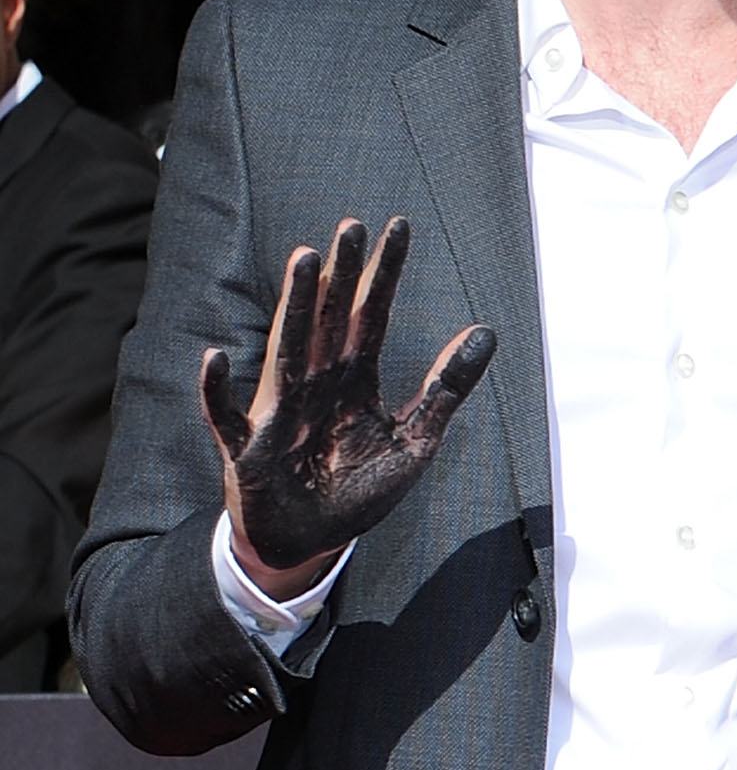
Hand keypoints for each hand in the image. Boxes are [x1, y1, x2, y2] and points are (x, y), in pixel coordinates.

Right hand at [202, 217, 495, 581]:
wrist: (310, 543)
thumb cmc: (355, 490)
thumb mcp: (414, 441)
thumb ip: (445, 389)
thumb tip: (486, 332)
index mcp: (354, 379)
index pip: (373, 316)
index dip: (386, 274)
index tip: (398, 227)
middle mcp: (317, 384)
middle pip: (331, 320)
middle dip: (342, 274)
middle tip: (352, 226)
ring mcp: (281, 412)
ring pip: (288, 349)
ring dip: (295, 306)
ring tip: (305, 260)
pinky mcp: (249, 449)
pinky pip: (226, 417)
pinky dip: (217, 390)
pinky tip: (217, 357)